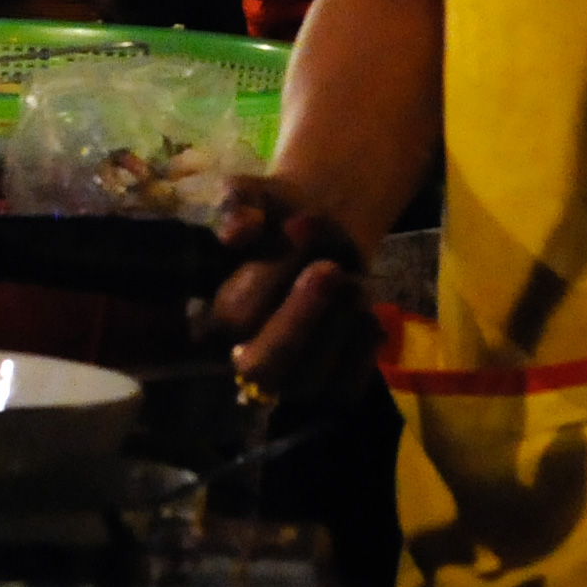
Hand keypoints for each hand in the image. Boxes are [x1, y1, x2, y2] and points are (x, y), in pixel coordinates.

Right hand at [206, 178, 383, 400]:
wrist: (323, 233)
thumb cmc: (279, 215)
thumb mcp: (256, 196)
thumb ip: (240, 205)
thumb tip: (238, 231)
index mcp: (214, 314)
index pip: (234, 315)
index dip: (269, 273)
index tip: (303, 223)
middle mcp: (243, 356)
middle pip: (263, 366)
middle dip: (301, 316)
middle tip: (331, 267)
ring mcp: (287, 380)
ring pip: (307, 381)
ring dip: (337, 328)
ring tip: (355, 281)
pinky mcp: (328, 388)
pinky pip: (346, 389)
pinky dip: (363, 352)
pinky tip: (371, 314)